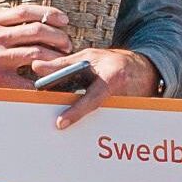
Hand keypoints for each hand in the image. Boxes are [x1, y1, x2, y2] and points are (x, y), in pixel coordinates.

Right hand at [0, 5, 72, 87]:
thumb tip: (26, 19)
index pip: (27, 11)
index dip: (50, 13)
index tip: (63, 19)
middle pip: (37, 31)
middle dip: (58, 36)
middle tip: (67, 43)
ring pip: (36, 53)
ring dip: (55, 56)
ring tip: (62, 59)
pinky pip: (26, 82)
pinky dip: (41, 82)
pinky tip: (50, 82)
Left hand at [31, 48, 160, 129]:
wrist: (144, 70)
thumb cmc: (113, 62)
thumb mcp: (89, 57)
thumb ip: (63, 64)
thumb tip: (36, 67)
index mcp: (112, 78)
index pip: (92, 99)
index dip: (76, 112)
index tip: (60, 124)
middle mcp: (121, 95)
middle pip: (95, 114)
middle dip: (76, 117)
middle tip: (59, 123)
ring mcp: (126, 108)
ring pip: (101, 121)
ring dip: (85, 121)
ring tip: (69, 119)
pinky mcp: (127, 117)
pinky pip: (107, 122)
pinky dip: (93, 122)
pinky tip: (83, 120)